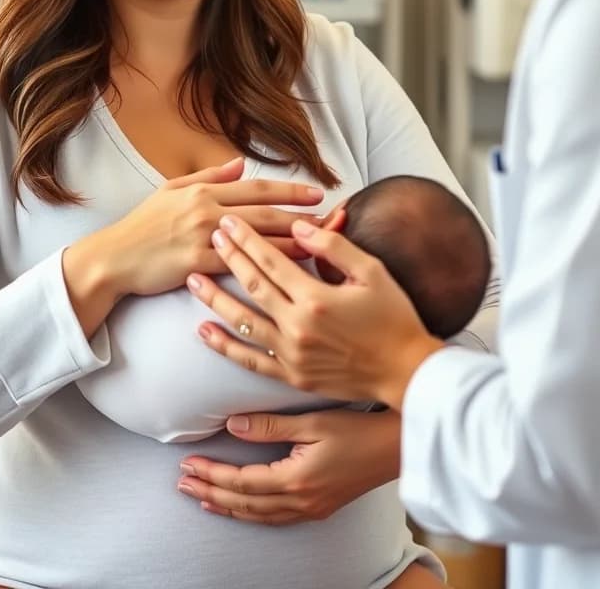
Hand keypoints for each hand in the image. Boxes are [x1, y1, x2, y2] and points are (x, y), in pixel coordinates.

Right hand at [72, 158, 323, 300]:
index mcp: (203, 190)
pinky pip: (241, 265)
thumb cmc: (142, 226)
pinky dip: (268, 265)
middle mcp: (207, 210)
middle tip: (333, 217)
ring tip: (323, 243)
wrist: (114, 258)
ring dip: (294, 239)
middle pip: (266, 210)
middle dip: (303, 214)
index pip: (256, 187)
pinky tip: (291, 271)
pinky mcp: (198, 264)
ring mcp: (203, 237)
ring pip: (259, 237)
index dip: (290, 189)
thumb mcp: (171, 191)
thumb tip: (240, 164)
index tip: (317, 192)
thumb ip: (209, 176)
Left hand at [176, 408, 400, 524]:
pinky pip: (274, 518)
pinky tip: (240, 508)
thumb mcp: (313, 422)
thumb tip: (231, 427)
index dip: (211, 473)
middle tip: (181, 483)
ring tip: (201, 498)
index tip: (187, 463)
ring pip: (258, 516)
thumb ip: (270, 425)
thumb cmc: (358, 429)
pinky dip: (250, 513)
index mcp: (297, 480)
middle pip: (244, 503)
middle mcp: (301, 502)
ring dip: (226, 506)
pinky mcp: (319, 508)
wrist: (397, 449)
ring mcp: (311, 510)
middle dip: (210, 492)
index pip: (242, 482)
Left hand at [187, 216, 442, 408]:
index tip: (229, 222)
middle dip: (228, 258)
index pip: (271, 261)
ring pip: (243, 321)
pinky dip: (224, 345)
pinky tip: (204, 331)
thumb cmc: (394, 318)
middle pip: (252, 286)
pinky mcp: (292, 376)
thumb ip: (333, 246)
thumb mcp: (371, 272)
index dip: (247, 239)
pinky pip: (250, 360)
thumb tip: (299, 225)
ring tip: (192, 278)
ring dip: (215, 298)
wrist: (406, 372)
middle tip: (210, 236)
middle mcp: (299, 326)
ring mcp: (292, 354)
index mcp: (318, 298)